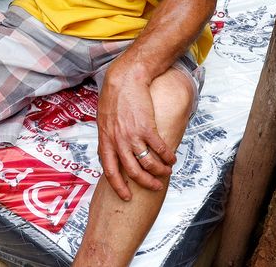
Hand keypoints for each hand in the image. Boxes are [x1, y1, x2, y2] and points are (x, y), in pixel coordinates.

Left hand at [96, 65, 176, 200]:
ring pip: (148, 163)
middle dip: (146, 183)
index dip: (118, 186)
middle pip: (132, 172)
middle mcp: (118, 141)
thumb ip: (108, 137)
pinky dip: (168, 156)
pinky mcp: (147, 127)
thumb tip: (111, 150)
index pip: (110, 171)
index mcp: (105, 140)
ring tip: (167, 171)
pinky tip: (172, 158)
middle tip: (155, 187)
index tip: (126, 196)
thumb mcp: (103, 120)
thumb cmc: (113, 97)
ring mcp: (132, 135)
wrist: (125, 78)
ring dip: (160, 171)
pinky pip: (160, 148)